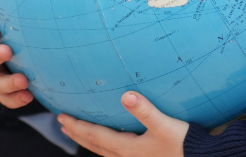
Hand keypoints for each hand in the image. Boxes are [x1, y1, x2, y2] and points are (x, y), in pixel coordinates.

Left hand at [58, 92, 187, 156]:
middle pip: (95, 146)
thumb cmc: (184, 144)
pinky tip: (108, 141)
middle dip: (77, 134)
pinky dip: (103, 145)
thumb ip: (145, 111)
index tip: (62, 117)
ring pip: (103, 151)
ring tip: (77, 132)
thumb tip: (126, 95)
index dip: (77, 127)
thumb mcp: (165, 125)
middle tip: (61, 124)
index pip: (96, 136)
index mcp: (129, 148)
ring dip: (88, 141)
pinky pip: (114, 153)